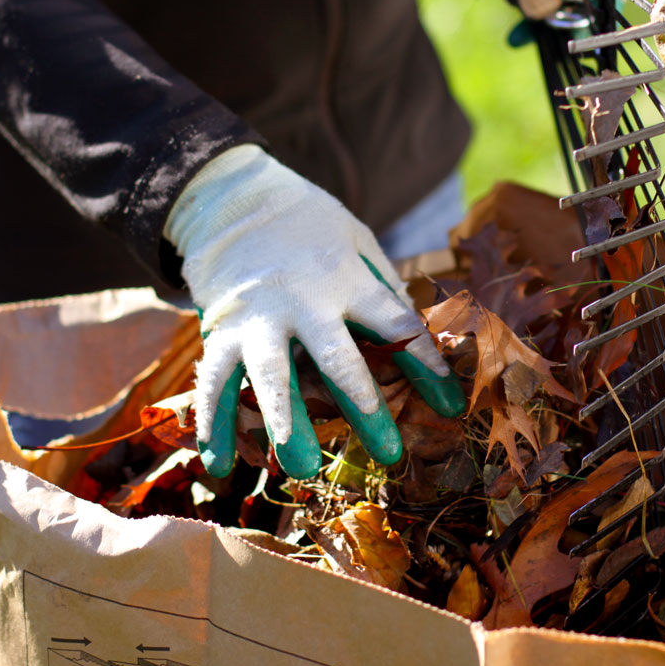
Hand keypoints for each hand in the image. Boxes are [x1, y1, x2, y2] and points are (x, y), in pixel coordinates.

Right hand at [165, 145, 463, 478]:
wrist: (233, 198)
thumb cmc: (309, 224)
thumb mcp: (356, 239)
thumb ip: (382, 286)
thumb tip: (415, 332)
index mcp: (346, 279)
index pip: (396, 325)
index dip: (427, 365)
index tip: (450, 404)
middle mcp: (302, 303)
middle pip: (338, 360)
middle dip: (364, 407)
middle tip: (388, 453)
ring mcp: (258, 320)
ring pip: (272, 378)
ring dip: (287, 425)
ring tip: (301, 468)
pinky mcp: (220, 331)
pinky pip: (214, 383)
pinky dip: (214, 424)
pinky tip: (219, 462)